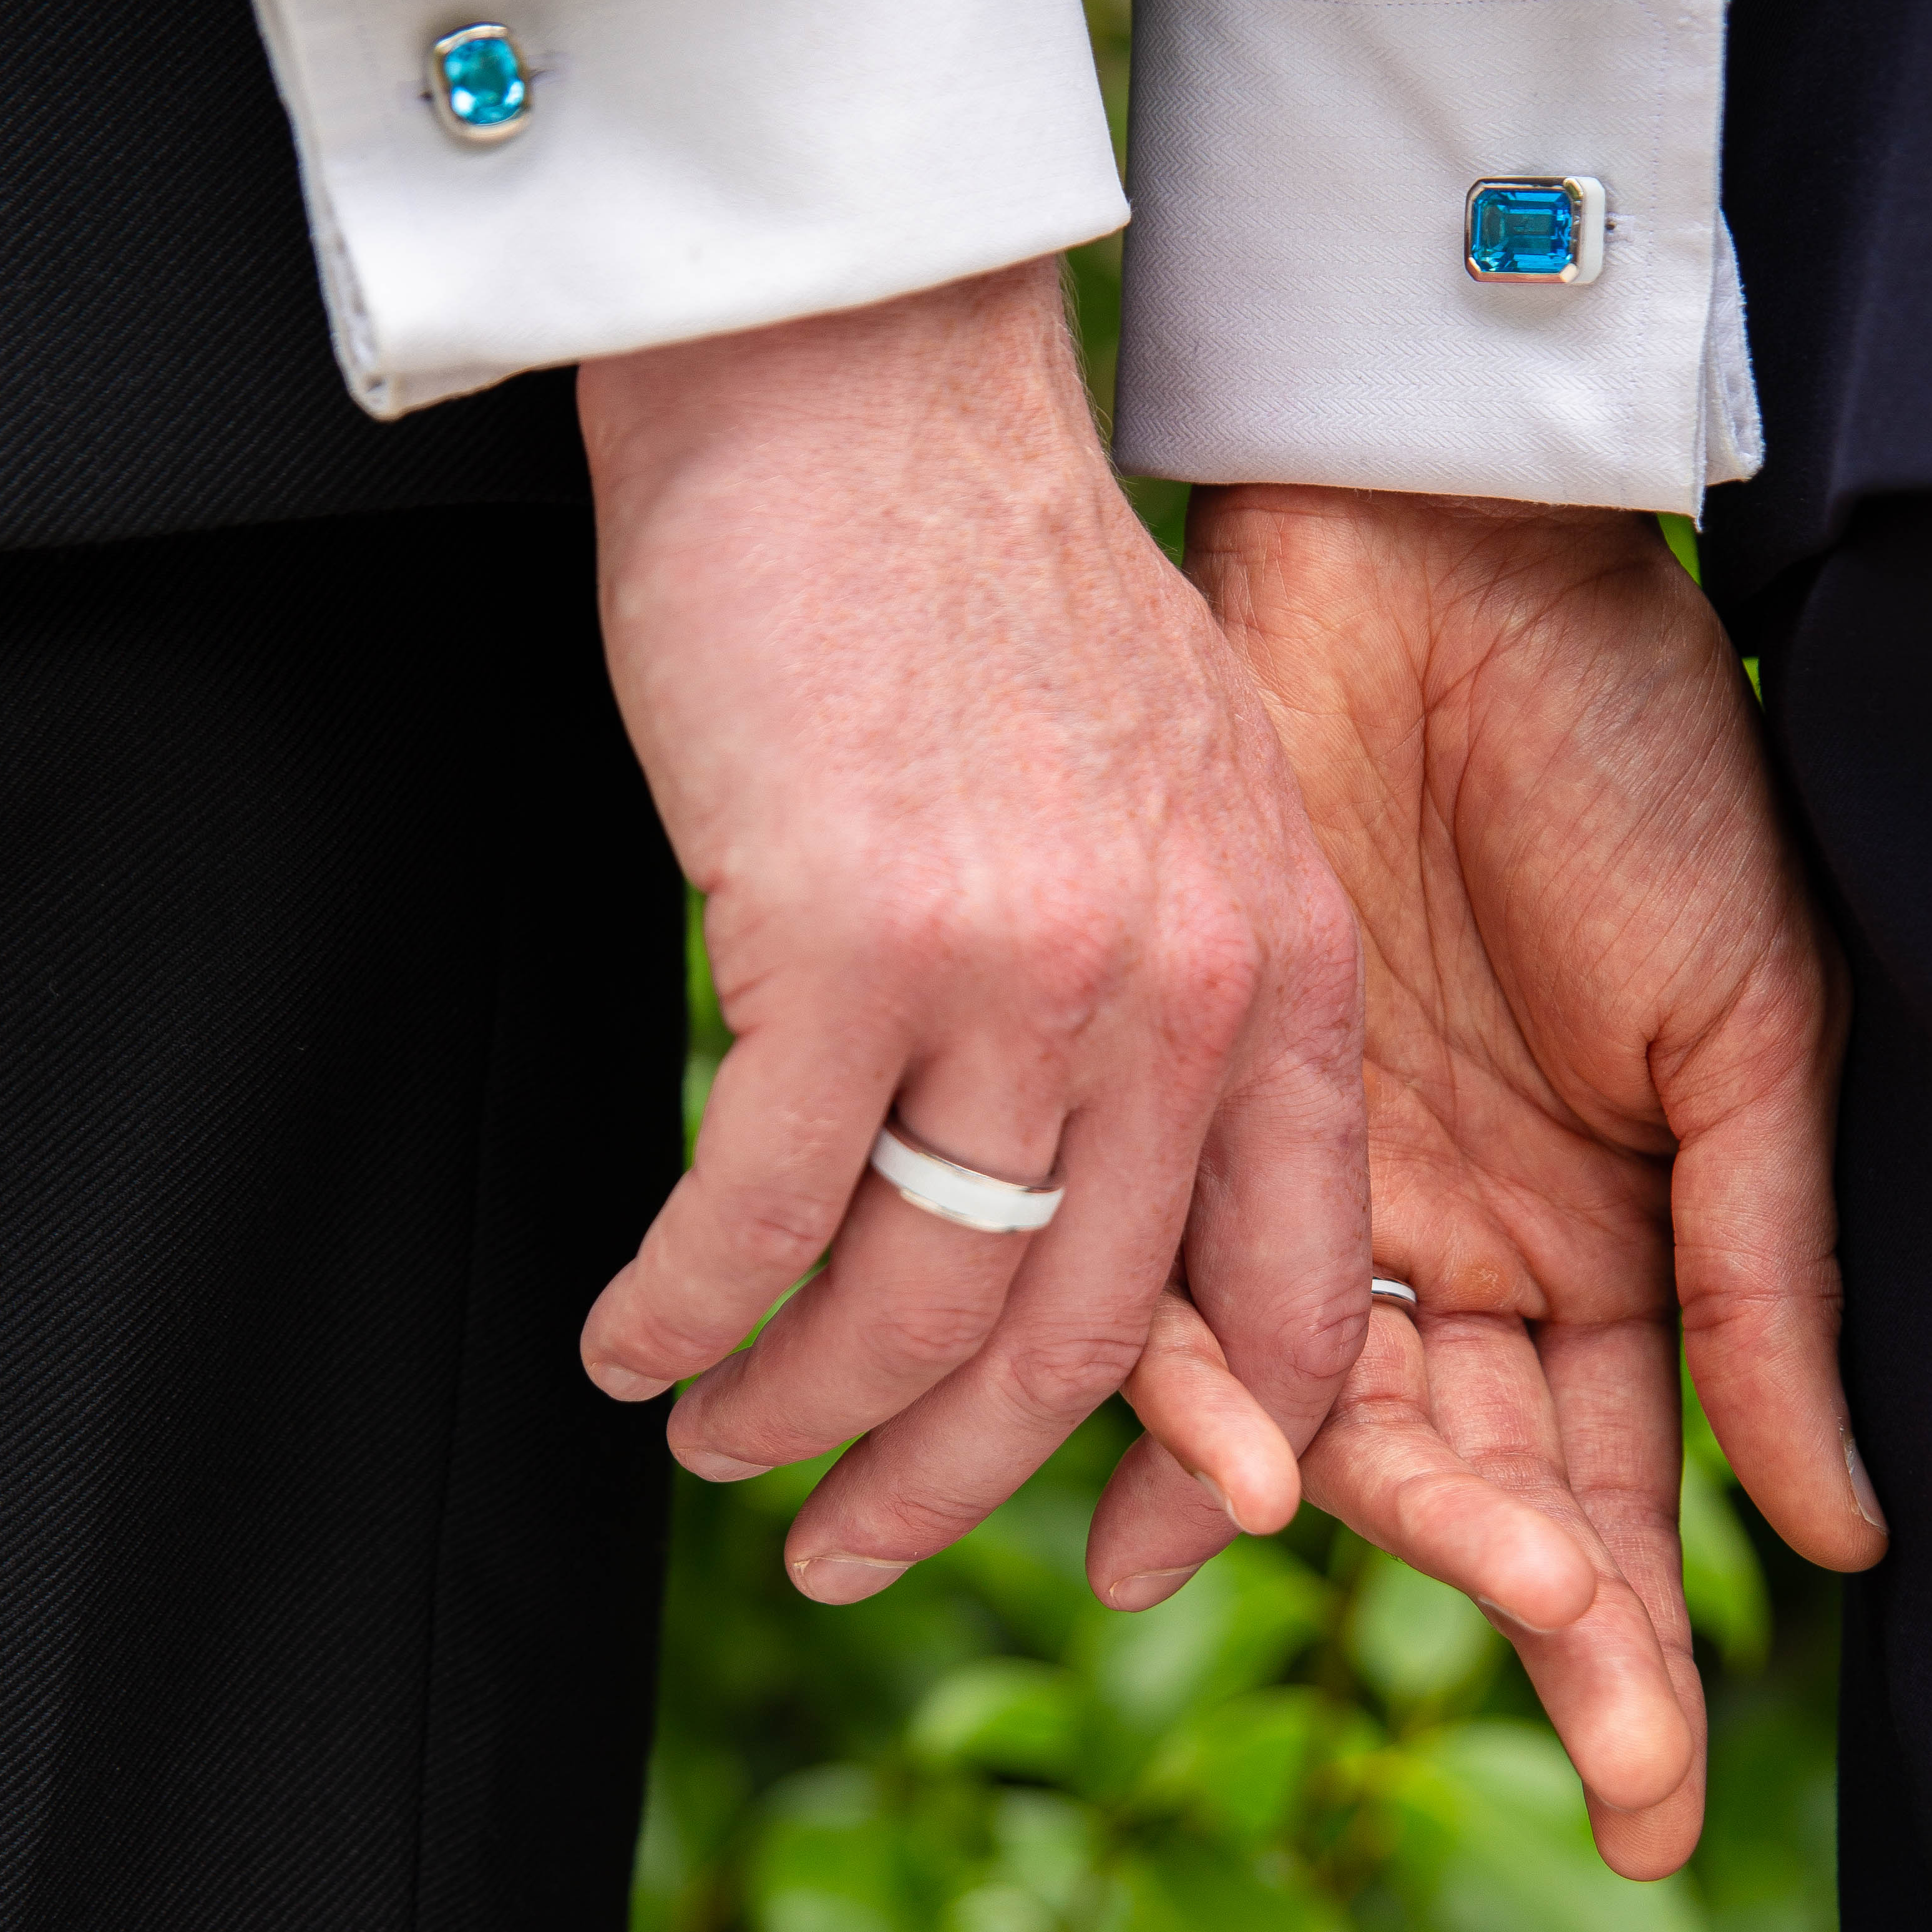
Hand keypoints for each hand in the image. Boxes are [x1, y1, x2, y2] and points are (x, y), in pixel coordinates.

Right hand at [575, 263, 1366, 1595]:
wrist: (863, 385)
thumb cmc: (994, 587)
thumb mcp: (1182, 795)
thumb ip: (1189, 994)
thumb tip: (1110, 1183)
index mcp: (1288, 964)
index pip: (1296, 1294)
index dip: (1204, 1456)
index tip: (1113, 1536)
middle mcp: (1186, 991)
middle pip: (1085, 1346)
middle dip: (955, 1487)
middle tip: (854, 1546)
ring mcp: (1023, 974)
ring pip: (917, 1308)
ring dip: (798, 1414)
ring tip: (720, 1442)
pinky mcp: (845, 941)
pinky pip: (762, 1216)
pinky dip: (686, 1310)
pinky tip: (635, 1342)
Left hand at [1101, 487, 1887, 1875]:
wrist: (1448, 579)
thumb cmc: (1635, 772)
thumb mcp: (1749, 1027)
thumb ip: (1765, 1274)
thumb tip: (1833, 1533)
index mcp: (1622, 1236)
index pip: (1625, 1484)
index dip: (1640, 1647)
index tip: (1655, 1801)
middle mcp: (1473, 1248)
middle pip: (1482, 1488)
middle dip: (1527, 1611)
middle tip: (1591, 1714)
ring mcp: (1341, 1195)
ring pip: (1333, 1427)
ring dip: (1363, 1530)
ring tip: (1404, 1606)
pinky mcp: (1210, 1125)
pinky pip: (1191, 1306)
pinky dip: (1182, 1410)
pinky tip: (1154, 1524)